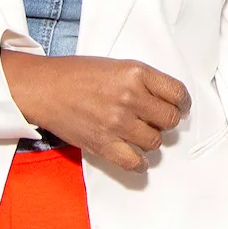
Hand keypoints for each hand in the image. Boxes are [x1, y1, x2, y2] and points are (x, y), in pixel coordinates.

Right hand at [0, 51, 187, 171]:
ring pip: (155, 142)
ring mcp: (117, 122)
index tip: (179, 107)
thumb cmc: (78, 75)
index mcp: (136, 73)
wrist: (44, 88)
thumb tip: (169, 102)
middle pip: (170, 120)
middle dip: (166, 121)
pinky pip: (134, 162)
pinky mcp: (103, 143)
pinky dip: (140, 163)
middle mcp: (130, 97)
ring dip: (151, 140)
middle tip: (155, 120)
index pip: (178, 93)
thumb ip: (144, 82)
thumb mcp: (117, 66)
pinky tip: (137, 156)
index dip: (182, 103)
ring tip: (139, 133)